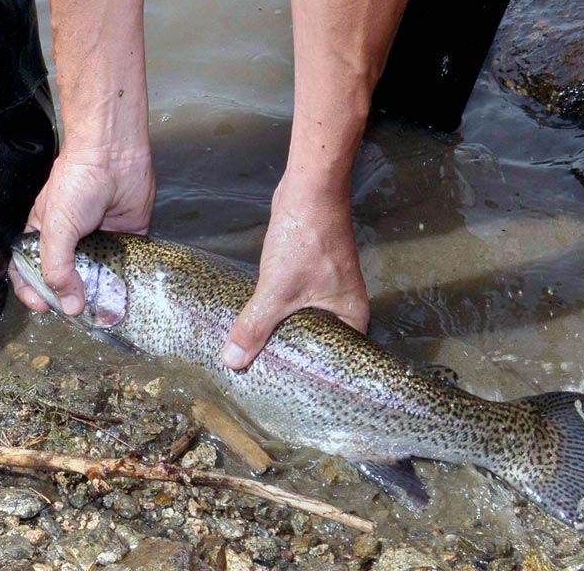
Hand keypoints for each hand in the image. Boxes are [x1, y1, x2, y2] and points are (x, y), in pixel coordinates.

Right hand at [9, 150, 154, 314]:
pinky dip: (125, 284)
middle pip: (65, 282)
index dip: (33, 291)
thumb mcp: (55, 228)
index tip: (41, 307)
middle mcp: (71, 243)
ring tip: (101, 313)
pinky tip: (125, 298)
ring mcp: (98, 243)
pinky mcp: (125, 242)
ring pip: (97, 280)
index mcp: (43, 235)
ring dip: (99, 298)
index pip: (30, 272)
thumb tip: (68, 303)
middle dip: (68, 300)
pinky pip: (124, 269)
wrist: (113, 157)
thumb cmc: (77, 181)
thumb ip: (57, 267)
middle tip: (75, 314)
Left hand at [221, 174, 369, 369]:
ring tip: (257, 360)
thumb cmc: (306, 241)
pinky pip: (294, 306)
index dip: (314, 378)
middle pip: (317, 345)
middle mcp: (344, 308)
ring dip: (282, 336)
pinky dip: (278, 316)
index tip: (289, 392)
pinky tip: (257, 327)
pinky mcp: (310, 277)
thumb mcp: (277, 291)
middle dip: (292, 359)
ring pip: (303, 324)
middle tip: (267, 381)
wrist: (308, 191)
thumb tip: (232, 361)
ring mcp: (328, 291)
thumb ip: (255, 327)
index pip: (337, 362)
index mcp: (351, 318)